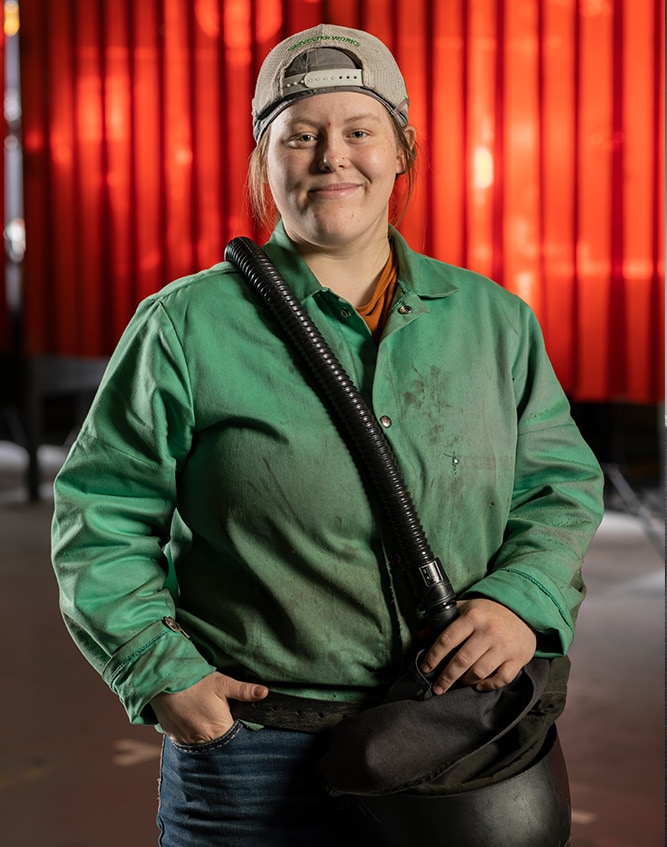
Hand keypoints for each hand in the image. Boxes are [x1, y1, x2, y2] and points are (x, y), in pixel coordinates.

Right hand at [150, 671, 267, 744]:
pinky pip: (187, 742)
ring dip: (206, 736)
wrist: (162, 682)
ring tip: (205, 719)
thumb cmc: (194, 682)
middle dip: (222, 735)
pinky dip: (191, 734)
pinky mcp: (173, 738)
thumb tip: (264, 693)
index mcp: (219, 729)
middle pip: (219, 744)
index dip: (238, 733)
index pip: (235, 740)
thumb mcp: (222, 683)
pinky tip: (192, 721)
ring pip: (202, 745)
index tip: (238, 724)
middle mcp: (203, 742)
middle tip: (219, 719)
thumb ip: (244, 691)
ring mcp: (186, 742)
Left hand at [420, 598, 536, 694]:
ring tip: (458, 683)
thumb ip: (443, 620)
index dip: (433, 657)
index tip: (425, 668)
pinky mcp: (518, 658)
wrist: (523, 611)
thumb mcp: (465, 608)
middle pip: (461, 660)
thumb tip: (421, 634)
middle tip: (437, 687)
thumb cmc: (490, 611)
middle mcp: (488, 632)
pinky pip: (501, 679)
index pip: (447, 640)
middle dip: (446, 677)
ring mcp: (504, 647)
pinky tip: (479, 685)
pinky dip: (487, 685)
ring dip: (465, 681)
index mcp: (472, 618)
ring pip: (479, 672)